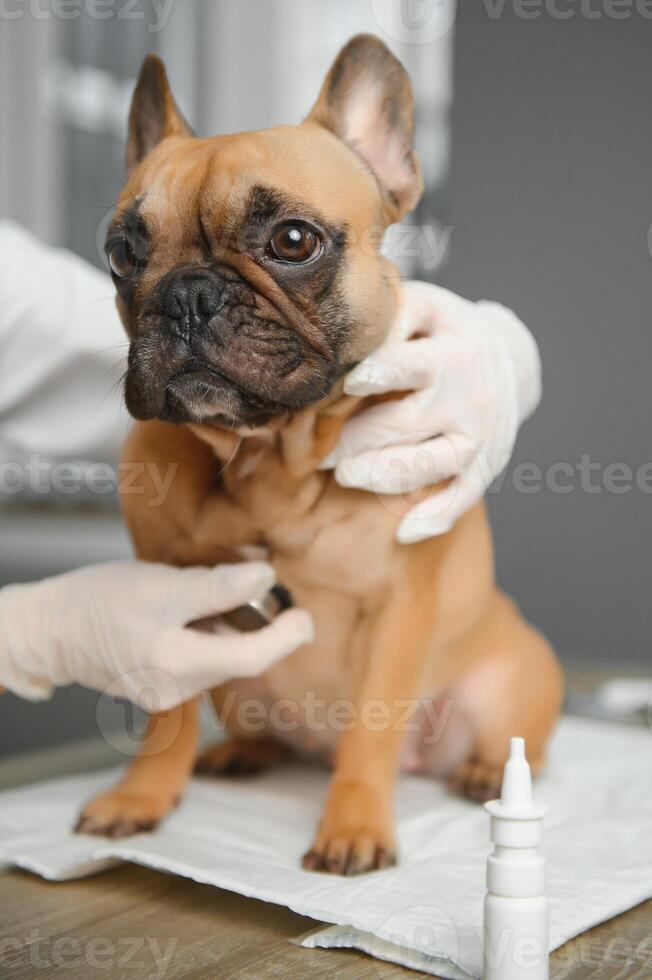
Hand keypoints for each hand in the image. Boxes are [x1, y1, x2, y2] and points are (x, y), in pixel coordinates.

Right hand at [0, 561, 312, 708]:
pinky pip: (200, 660)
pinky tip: (192, 612)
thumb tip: (265, 578)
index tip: (304, 614)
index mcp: (179, 665)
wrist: (49, 629)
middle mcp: (178, 688)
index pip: (254, 657)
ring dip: (231, 627)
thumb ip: (216, 587)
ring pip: (221, 658)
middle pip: (240, 658)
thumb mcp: (162, 586)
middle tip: (258, 587)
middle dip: (258, 625)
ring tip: (211, 593)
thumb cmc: (98, 602)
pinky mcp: (159, 684)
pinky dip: (209, 635)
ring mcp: (167, 690)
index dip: (287, 636)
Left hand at [322, 281, 541, 542]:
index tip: (348, 382)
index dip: (380, 374)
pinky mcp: (487, 464)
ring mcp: (479, 434)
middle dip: (356, 440)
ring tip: (346, 477)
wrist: (510, 356)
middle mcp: (468, 396)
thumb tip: (341, 336)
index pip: (413, 365)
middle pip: (407, 424)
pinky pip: (462, 497)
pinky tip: (403, 531)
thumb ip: (389, 316)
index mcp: (452, 352)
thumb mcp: (426, 307)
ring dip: (384, 476)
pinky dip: (436, 518)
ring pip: (432, 465)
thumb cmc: (447, 330)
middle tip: (317, 450)